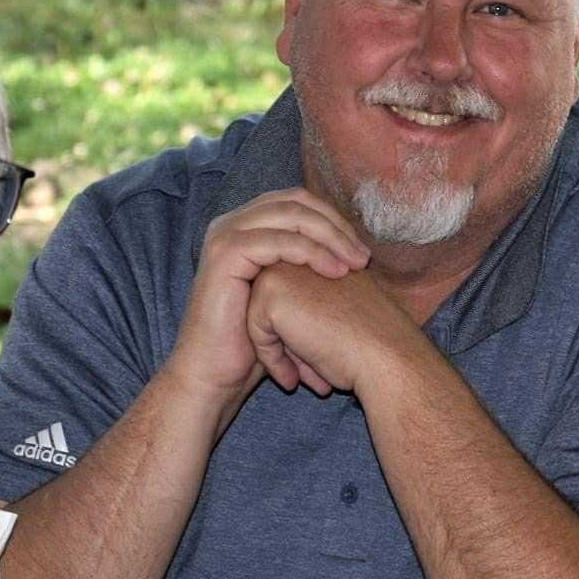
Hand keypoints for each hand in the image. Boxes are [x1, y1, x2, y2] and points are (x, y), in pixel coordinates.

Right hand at [167, 189, 368, 413]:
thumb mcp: (285, 297)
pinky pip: (277, 240)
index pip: (298, 202)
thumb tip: (355, 251)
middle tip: (363, 257)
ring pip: (290, 215)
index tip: (362, 252)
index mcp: (246, 228)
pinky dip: (310, 252)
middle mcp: (231, 224)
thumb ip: (308, 266)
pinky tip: (334, 271)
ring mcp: (224, 236)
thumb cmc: (251, 346)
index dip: (334, 220)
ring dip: (330, 236)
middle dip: (336, 225)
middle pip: (296, 201)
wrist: (214, 377)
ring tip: (355, 264)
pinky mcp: (224, 254)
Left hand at [244, 262, 415, 396]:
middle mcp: (300, 256)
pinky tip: (295, 379)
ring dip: (280, 354)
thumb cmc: (369, 343)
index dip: (301, 340)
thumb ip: (306, 310)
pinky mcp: (271, 291)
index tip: (323, 361)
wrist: (385, 356)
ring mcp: (283, 269)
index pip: (290, 303)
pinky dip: (272, 360)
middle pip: (273, 309)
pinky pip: (256, 333)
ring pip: (260, 320)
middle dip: (289, 346)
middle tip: (316, 373)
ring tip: (309, 376)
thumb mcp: (336, 316)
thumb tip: (276, 333)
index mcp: (320, 257)